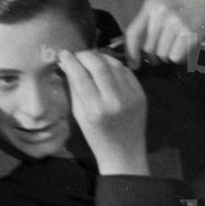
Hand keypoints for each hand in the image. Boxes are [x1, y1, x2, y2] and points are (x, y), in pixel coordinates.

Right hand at [57, 49, 148, 175]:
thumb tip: (68, 66)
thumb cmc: (96, 137)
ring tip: (90, 58)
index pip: (80, 76)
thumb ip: (74, 90)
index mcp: (95, 109)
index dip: (70, 61)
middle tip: (77, 55)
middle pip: (99, 65)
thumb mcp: (79, 116)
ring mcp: (131, 95)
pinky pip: (126, 71)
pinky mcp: (141, 93)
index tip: (63, 53)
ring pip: (114, 65)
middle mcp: (114, 100)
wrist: (124, 152)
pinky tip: (106, 66)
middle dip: (85, 55)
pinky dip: (114, 65)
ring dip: (100, 57)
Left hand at [123, 0, 204, 69]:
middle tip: (166, 49)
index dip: (130, 53)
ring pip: (162, 55)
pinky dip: (181, 57)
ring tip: (179, 43)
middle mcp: (161, 12)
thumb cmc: (187, 7)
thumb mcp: (164, 7)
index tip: (133, 65)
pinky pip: (176, 57)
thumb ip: (148, 24)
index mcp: (151, 5)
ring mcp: (176, 22)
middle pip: (147, 49)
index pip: (132, 33)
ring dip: (169, 56)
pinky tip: (188, 46)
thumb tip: (132, 53)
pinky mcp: (190, 33)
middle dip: (154, 56)